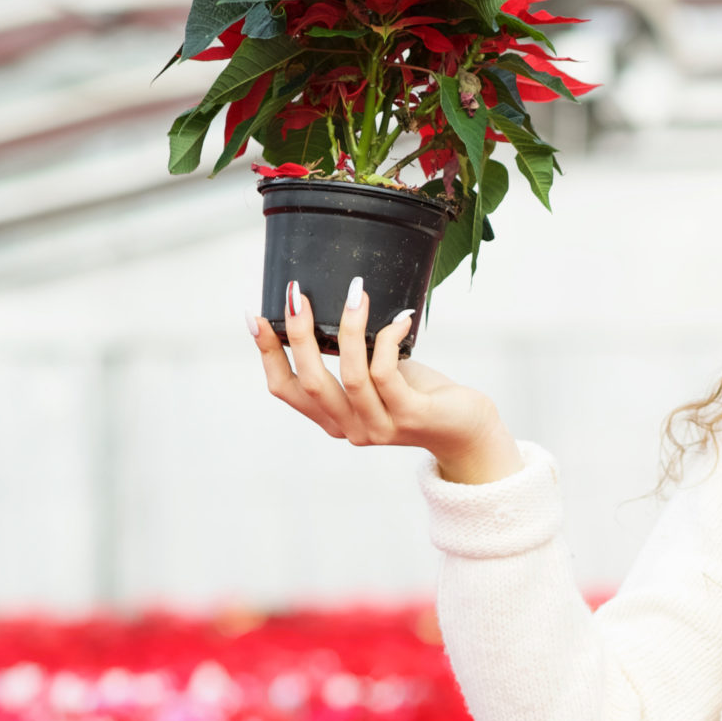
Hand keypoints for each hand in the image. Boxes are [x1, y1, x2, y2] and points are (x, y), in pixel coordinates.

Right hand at [253, 277, 521, 482]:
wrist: (466, 429)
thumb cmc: (419, 395)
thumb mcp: (376, 377)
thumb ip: (350, 358)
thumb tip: (329, 307)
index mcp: (334, 418)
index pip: (286, 389)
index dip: (268, 354)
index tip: (255, 317)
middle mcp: (351, 427)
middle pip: (310, 381)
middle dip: (298, 334)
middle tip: (296, 293)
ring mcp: (380, 425)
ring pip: (349, 374)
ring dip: (348, 328)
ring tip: (354, 292)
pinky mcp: (410, 416)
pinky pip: (386, 372)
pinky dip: (388, 338)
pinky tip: (398, 318)